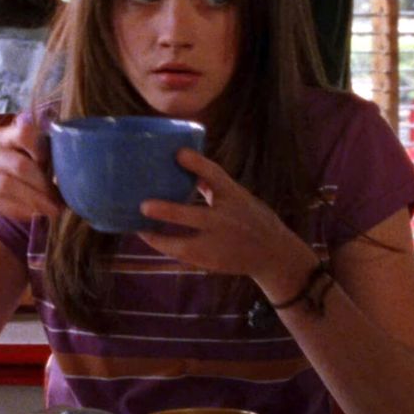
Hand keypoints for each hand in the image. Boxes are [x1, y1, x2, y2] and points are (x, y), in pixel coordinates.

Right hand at [0, 115, 62, 244]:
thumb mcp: (17, 174)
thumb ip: (36, 165)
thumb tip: (72, 173)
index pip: (22, 132)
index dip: (41, 146)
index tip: (55, 165)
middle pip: (20, 164)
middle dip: (43, 184)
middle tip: (59, 201)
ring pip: (9, 184)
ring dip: (35, 199)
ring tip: (52, 211)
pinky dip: (18, 209)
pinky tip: (33, 216)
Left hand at [138, 149, 303, 280]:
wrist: (273, 254)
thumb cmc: (250, 218)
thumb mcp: (237, 196)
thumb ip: (212, 186)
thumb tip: (183, 164)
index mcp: (234, 196)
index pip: (215, 175)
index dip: (197, 163)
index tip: (178, 152)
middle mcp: (226, 219)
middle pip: (193, 215)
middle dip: (167, 212)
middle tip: (143, 205)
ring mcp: (218, 243)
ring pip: (181, 244)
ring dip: (157, 238)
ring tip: (139, 228)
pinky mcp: (211, 261)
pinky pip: (182, 254)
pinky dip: (165, 246)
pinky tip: (150, 238)